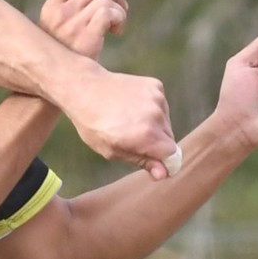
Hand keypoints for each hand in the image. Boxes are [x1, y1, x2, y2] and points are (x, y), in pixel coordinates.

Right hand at [40, 0, 128, 59]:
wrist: (58, 88)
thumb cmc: (63, 61)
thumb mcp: (56, 33)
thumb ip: (69, 14)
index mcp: (50, 10)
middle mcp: (59, 15)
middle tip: (121, 9)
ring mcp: (71, 26)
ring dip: (119, 10)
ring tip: (116, 26)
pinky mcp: (86, 37)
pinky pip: (108, 13)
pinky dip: (119, 18)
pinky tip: (117, 32)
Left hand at [61, 68, 179, 177]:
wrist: (85, 89)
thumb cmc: (93, 124)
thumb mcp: (112, 151)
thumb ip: (141, 161)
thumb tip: (163, 173)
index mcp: (147, 135)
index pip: (172, 154)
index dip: (163, 160)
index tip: (152, 160)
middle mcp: (156, 115)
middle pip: (169, 138)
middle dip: (157, 143)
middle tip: (133, 138)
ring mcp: (158, 98)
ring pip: (165, 121)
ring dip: (154, 125)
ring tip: (130, 121)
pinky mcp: (156, 85)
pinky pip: (161, 105)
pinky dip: (152, 109)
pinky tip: (133, 107)